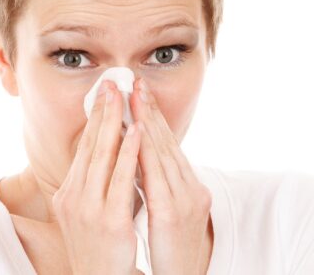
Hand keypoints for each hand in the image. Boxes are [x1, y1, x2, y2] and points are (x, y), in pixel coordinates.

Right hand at [52, 80, 142, 274]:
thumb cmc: (100, 243)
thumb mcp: (90, 209)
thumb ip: (95, 180)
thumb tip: (108, 150)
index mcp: (69, 192)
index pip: (84, 148)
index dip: (94, 119)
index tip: (103, 95)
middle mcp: (73, 197)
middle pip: (91, 146)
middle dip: (102, 112)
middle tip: (110, 84)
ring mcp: (89, 209)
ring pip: (103, 157)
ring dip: (115, 123)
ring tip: (123, 97)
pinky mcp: (109, 220)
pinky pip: (121, 180)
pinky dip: (129, 152)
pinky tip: (137, 130)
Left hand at [131, 78, 212, 274]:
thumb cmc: (170, 242)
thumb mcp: (166, 205)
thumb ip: (156, 180)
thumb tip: (137, 155)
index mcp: (186, 184)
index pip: (165, 144)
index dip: (153, 117)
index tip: (139, 93)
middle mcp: (189, 186)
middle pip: (165, 141)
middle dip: (150, 110)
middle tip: (136, 82)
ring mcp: (183, 198)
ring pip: (162, 152)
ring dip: (147, 122)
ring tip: (135, 97)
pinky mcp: (172, 213)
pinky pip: (156, 177)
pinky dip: (146, 152)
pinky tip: (137, 133)